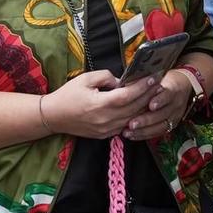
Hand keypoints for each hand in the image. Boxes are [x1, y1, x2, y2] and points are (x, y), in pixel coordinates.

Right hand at [40, 70, 157, 139]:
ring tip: (154, 96)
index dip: (141, 87)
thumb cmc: (68, 95)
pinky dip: (134, 117)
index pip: (127, 96)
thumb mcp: (85, 79)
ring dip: (144, 107)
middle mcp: (105, 119)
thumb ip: (106, 77)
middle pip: (133, 108)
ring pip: (132, 119)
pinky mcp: (105, 135)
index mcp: (100, 104)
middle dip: (148, 96)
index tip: (152, 78)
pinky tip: (141, 108)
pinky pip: (124, 126)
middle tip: (159, 84)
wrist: (54, 116)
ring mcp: (106, 130)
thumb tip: (121, 81)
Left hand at [122, 70, 198, 141]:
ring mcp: (175, 115)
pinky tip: (133, 135)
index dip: (160, 100)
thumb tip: (126, 85)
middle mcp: (176, 103)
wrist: (183, 85)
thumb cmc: (164, 79)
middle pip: (163, 113)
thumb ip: (144, 81)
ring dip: (144, 130)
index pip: (169, 94)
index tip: (150, 105)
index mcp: (173, 87)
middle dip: (147, 120)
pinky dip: (145, 134)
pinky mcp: (173, 124)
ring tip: (129, 132)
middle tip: (132, 124)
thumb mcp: (156, 76)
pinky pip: (159, 132)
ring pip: (161, 126)